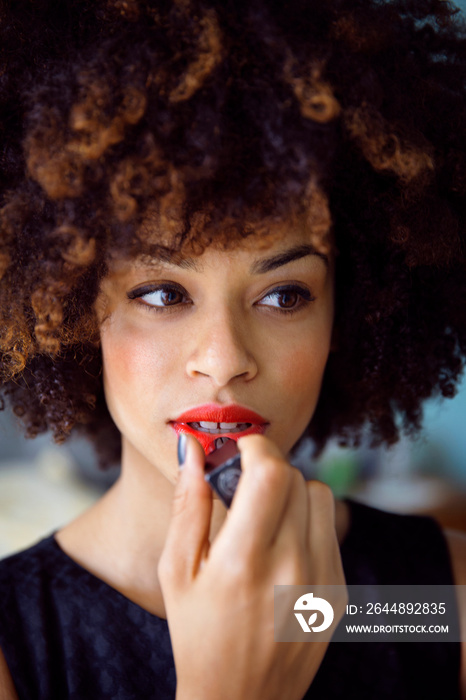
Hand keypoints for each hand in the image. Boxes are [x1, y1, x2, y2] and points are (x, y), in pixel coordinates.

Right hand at [158, 434, 346, 699]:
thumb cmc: (197, 634)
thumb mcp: (175, 571)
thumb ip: (188, 504)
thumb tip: (194, 449)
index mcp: (243, 563)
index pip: (271, 474)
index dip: (257, 447)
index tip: (240, 449)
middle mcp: (291, 569)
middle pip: (297, 478)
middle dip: (268, 469)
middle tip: (245, 486)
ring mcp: (322, 582)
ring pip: (321, 496)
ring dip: (293, 492)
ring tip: (265, 516)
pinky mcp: (339, 592)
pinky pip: (331, 528)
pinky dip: (307, 522)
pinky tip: (283, 546)